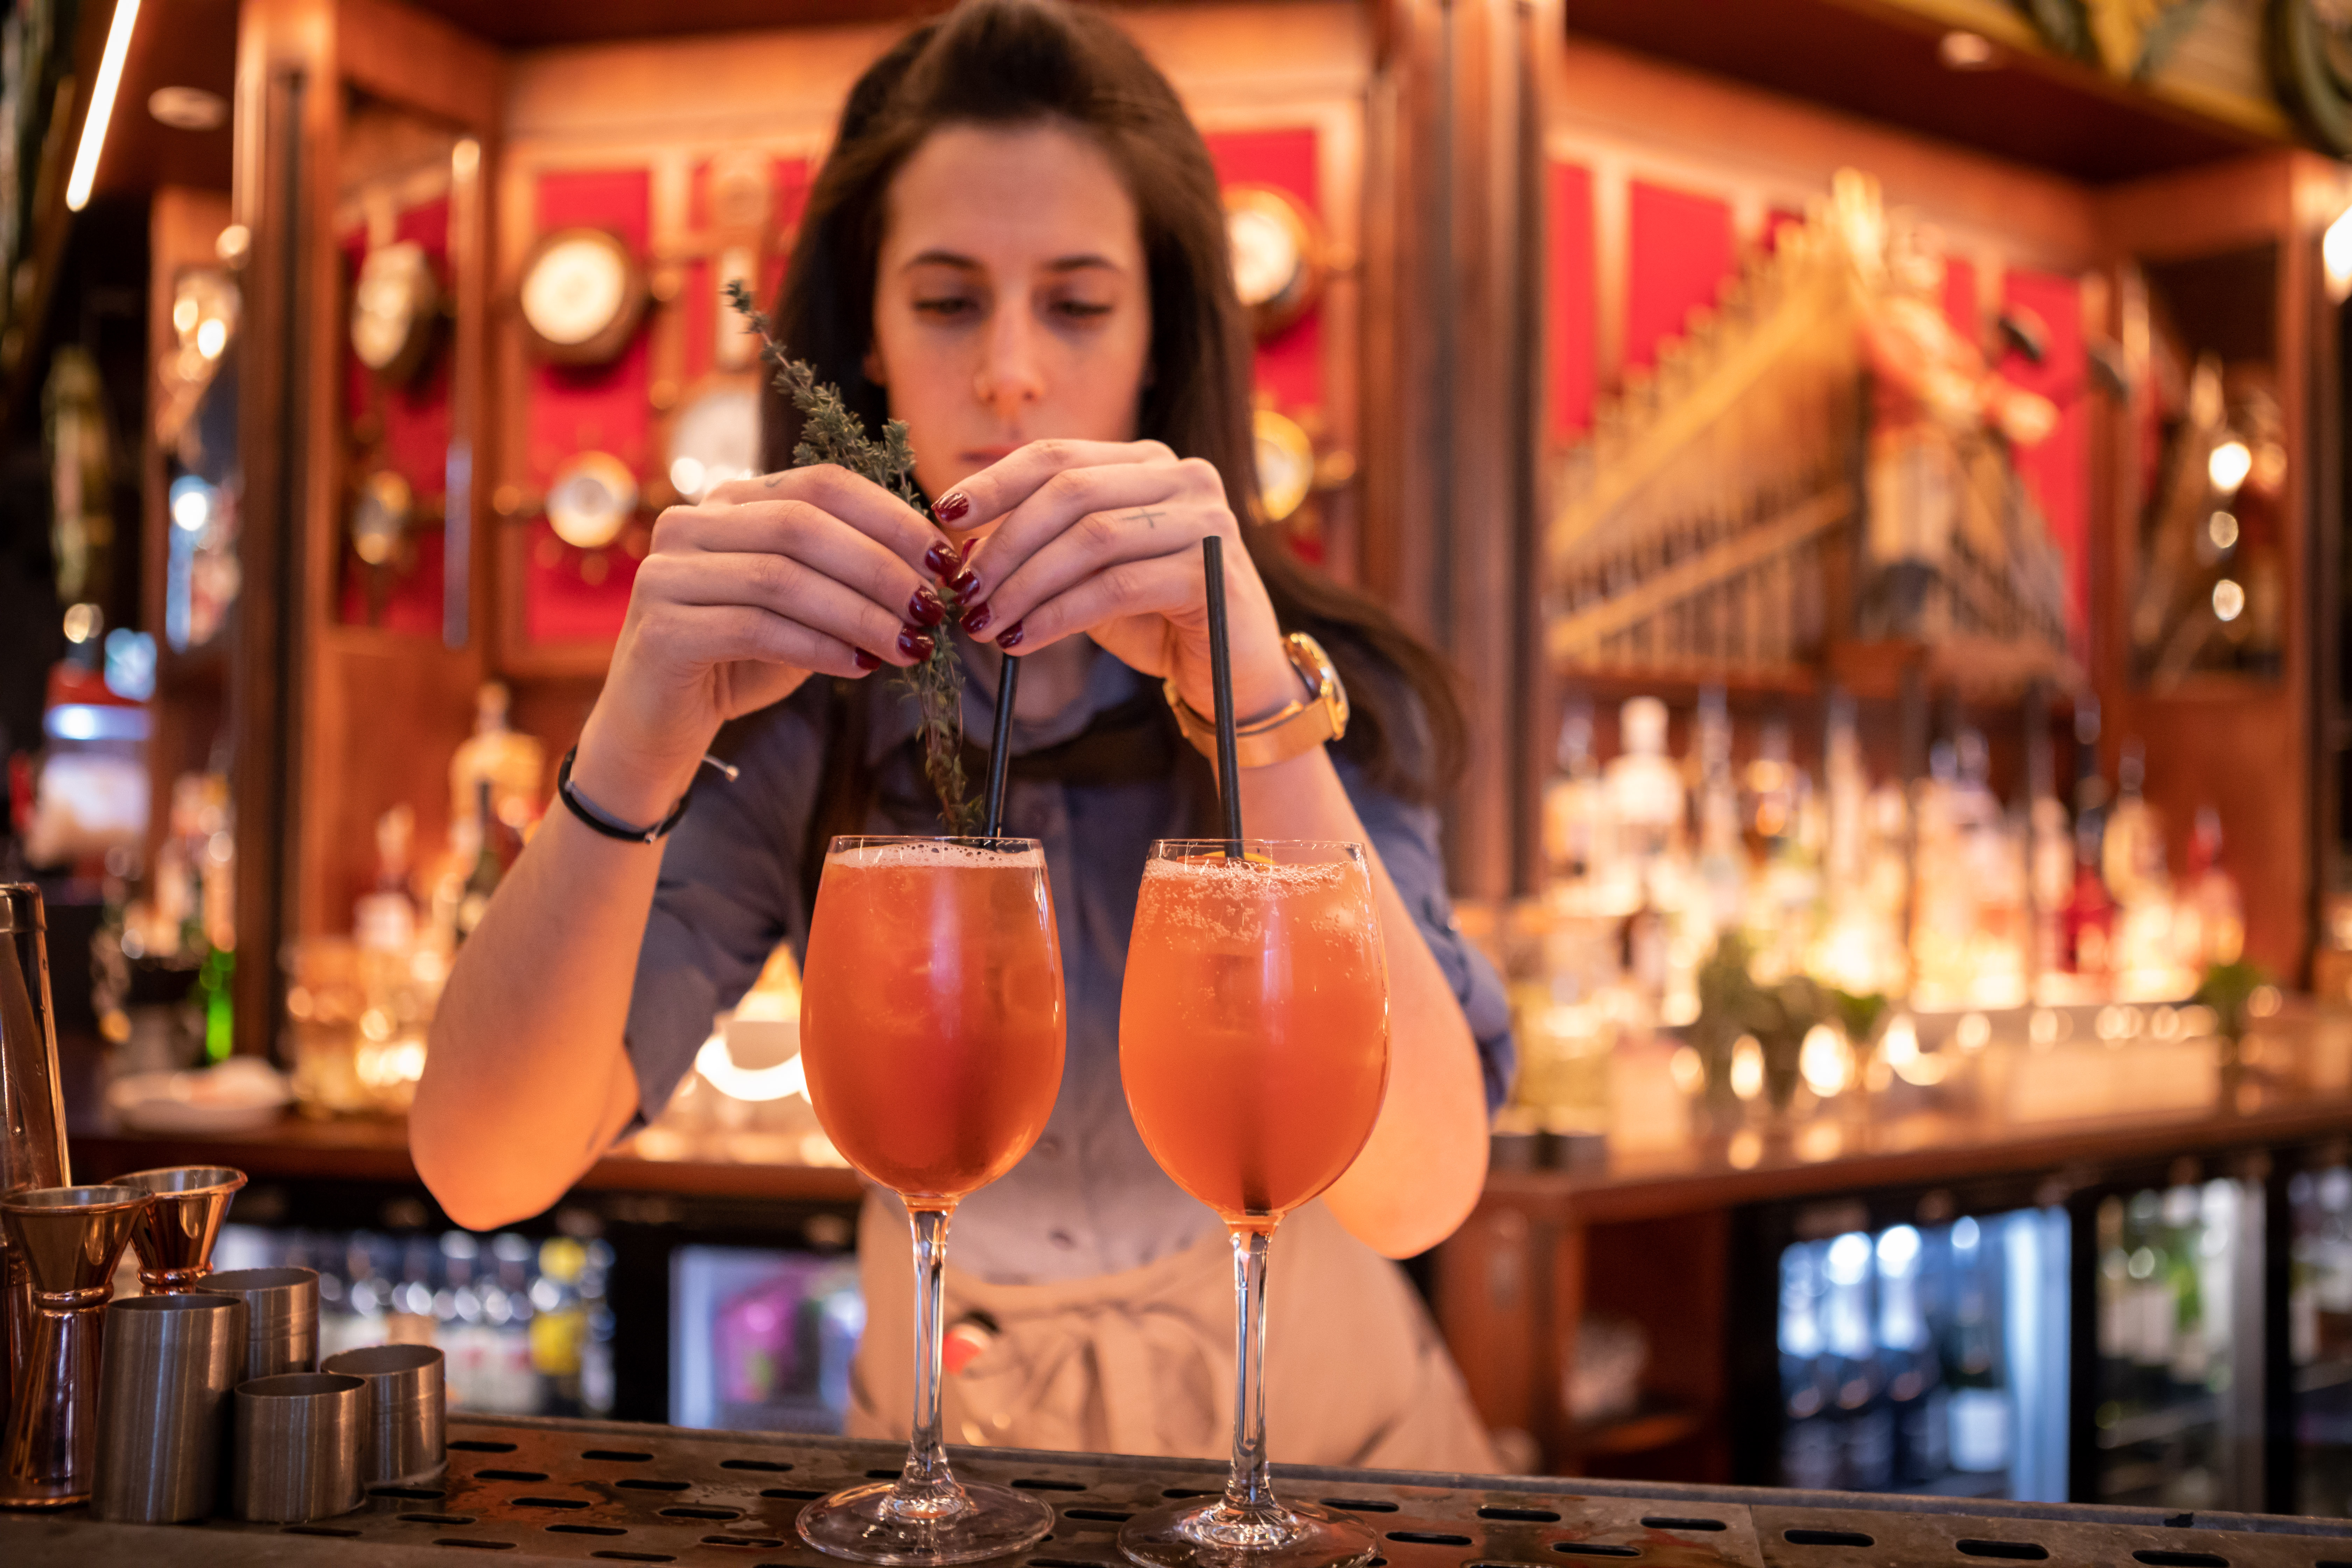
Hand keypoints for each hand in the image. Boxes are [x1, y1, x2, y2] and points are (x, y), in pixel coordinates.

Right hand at [573, 465, 952, 825]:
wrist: (661, 725)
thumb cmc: (740, 662)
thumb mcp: (807, 611)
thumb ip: (851, 581)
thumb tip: (938, 570)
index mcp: (730, 502)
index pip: (823, 485)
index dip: (892, 518)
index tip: (944, 561)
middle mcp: (690, 524)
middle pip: (804, 524)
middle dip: (882, 567)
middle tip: (934, 609)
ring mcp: (666, 573)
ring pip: (783, 577)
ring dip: (859, 613)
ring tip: (909, 645)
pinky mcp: (660, 628)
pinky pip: (755, 628)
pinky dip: (818, 648)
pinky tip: (860, 667)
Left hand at [940, 440, 1300, 721]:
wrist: (1235, 674)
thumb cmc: (1158, 619)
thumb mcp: (1091, 573)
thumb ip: (1044, 547)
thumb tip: (962, 541)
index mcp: (1149, 463)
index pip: (1058, 456)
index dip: (996, 482)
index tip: (945, 515)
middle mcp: (1185, 477)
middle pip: (1070, 492)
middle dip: (1005, 542)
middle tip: (962, 590)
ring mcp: (1204, 521)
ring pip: (1091, 539)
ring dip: (1025, 584)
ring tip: (984, 623)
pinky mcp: (1212, 571)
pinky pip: (1117, 586)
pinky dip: (1059, 615)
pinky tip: (1023, 641)